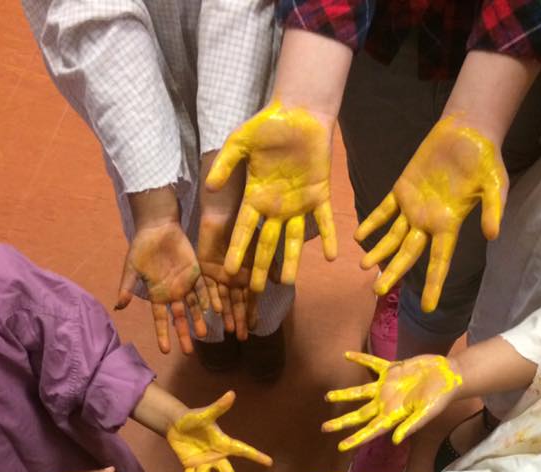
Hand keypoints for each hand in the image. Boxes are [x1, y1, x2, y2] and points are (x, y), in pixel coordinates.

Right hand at [116, 222, 209, 354]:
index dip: (163, 335)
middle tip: (189, 352)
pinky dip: (209, 299)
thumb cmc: (141, 248)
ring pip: (195, 307)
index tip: (165, 351)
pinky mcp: (196, 273)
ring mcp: (186, 284)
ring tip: (204, 334)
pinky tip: (214, 311)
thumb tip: (118, 307)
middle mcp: (173, 293)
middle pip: (180, 318)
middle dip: (184, 334)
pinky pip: (204, 289)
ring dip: (198, 320)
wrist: (157, 228)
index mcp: (157, 295)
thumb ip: (127, 287)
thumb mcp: (132, 268)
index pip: (161, 319)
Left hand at [167, 390, 272, 471]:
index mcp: (223, 443)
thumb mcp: (205, 414)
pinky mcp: (191, 466)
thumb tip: (231, 393)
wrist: (176, 424)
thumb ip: (218, 407)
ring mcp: (204, 462)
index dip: (256, 456)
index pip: (243, 450)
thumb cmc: (193, 417)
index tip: (269, 462)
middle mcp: (216, 455)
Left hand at [197, 216, 257, 340]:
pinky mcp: (205, 270)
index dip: (251, 313)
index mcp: (246, 276)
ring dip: (225, 314)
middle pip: (236, 304)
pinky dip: (211, 298)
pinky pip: (207, 288)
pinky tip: (215, 311)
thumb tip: (281, 282)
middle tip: (241, 338)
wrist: (225, 215)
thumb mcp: (261, 247)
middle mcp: (233, 280)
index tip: (254, 328)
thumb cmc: (246, 229)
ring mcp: (218, 276)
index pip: (250, 299)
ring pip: (222, 300)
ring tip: (228, 330)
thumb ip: (269, 265)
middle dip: (238, 320)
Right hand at [206, 101, 337, 291]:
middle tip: (255, 290)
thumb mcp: (239, 142)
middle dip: (260, 266)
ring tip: (288, 282)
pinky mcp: (319, 195)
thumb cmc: (268, 124)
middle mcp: (276, 206)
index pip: (243, 229)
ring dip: (292, 261)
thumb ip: (225, 163)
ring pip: (294, 239)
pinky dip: (328, 237)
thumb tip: (210, 186)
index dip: (236, 251)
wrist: (299, 112)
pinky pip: (324, 221)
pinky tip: (330, 256)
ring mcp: (298, 203)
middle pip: (267, 242)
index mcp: (255, 196)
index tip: (228, 271)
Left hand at [323, 352, 461, 450]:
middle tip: (324, 428)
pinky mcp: (392, 370)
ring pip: (360, 392)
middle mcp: (386, 403)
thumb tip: (394, 440)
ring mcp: (387, 387)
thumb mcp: (427, 413)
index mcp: (393, 415)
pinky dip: (360, 359)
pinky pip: (372, 364)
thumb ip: (411, 426)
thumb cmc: (440, 397)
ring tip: (327, 396)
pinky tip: (347, 355)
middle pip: (359, 415)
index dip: (356, 439)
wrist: (449, 376)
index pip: (370, 430)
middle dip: (342, 422)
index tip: (341, 447)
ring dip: (344, 394)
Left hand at [356, 116, 506, 310]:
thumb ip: (492, 210)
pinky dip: (372, 222)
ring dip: (378, 251)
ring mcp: (414, 206)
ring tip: (364, 267)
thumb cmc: (485, 159)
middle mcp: (429, 221)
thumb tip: (492, 236)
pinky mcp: (403, 188)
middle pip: (408, 254)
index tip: (428, 307)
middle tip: (378, 291)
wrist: (468, 132)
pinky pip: (384, 209)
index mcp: (450, 224)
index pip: (440, 261)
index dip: (433, 284)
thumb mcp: (495, 184)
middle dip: (394, 273)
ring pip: (393, 235)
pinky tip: (359, 236)